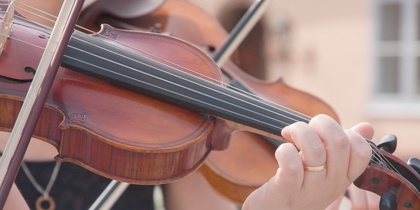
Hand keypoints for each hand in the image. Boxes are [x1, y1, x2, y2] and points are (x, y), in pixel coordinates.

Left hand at [242, 114, 372, 209]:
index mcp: (343, 178)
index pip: (362, 150)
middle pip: (339, 142)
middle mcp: (331, 185)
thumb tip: (366, 127)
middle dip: (321, 123)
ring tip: (290, 134)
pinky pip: (291, 163)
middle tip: (305, 128)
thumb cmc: (299, 186)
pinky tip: (282, 152)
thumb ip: (344, 148)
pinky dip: (285, 150)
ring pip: (314, 149)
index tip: (325, 133)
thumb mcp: (326, 169)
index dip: (345, 132)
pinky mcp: (286, 189)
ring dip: (300, 131)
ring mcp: (310, 189)